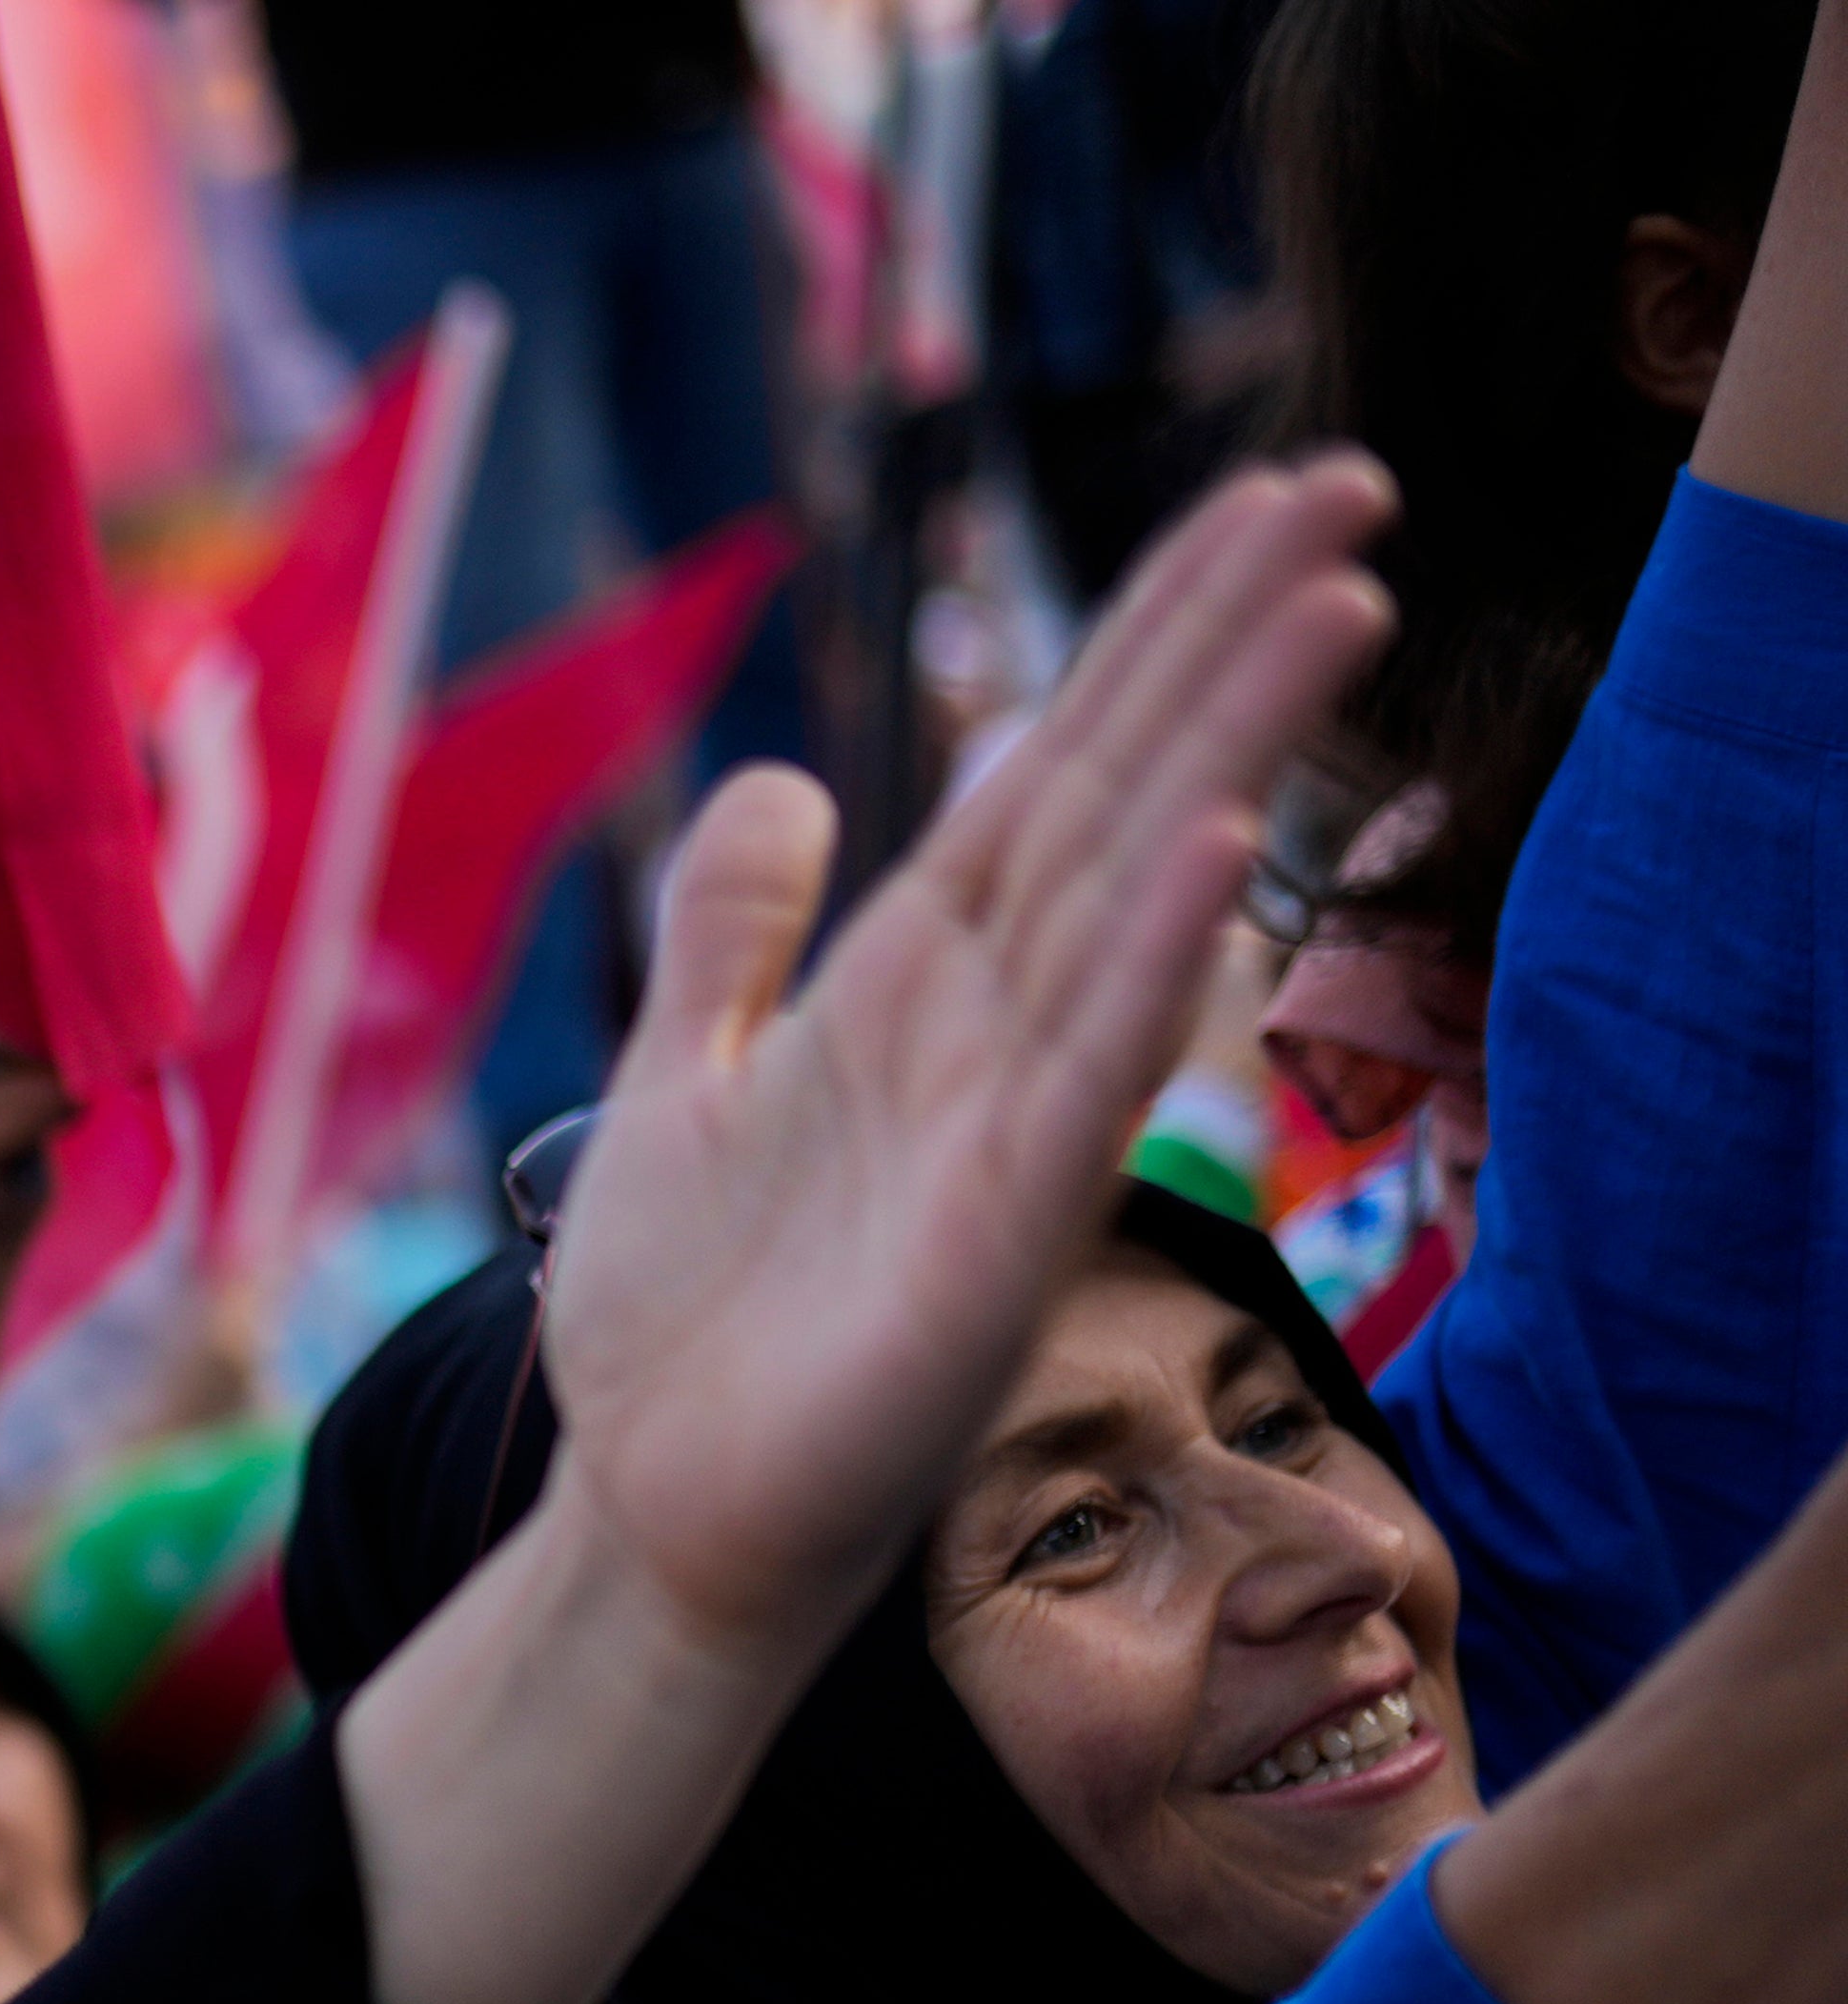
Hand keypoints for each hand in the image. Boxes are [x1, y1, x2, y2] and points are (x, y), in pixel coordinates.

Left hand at [532, 458, 1398, 1664]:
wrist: (657, 1512)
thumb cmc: (683, 1319)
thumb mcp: (682, 1079)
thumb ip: (734, 937)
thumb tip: (780, 781)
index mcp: (911, 984)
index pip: (1046, 771)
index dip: (1142, 635)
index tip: (1256, 500)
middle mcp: (983, 1035)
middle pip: (1118, 798)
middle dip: (1226, 644)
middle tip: (1351, 485)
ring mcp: (1006, 1131)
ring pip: (1132, 904)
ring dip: (1225, 753)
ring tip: (1332, 600)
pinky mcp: (997, 1238)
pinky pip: (1084, 1080)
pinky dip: (1146, 966)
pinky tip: (1208, 850)